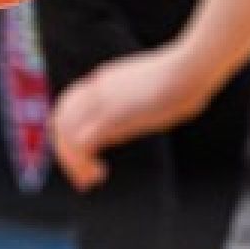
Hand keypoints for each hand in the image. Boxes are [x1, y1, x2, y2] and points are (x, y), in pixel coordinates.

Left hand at [50, 45, 209, 190]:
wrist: (188, 69)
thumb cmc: (186, 78)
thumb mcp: (156, 87)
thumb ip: (143, 100)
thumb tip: (154, 110)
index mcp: (104, 80)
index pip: (70, 104)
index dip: (69, 129)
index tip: (84, 152)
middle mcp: (96, 90)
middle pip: (61, 118)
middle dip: (65, 149)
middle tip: (83, 174)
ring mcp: (101, 102)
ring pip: (66, 132)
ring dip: (71, 160)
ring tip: (89, 179)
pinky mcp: (111, 117)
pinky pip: (81, 142)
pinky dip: (81, 162)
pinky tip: (99, 174)